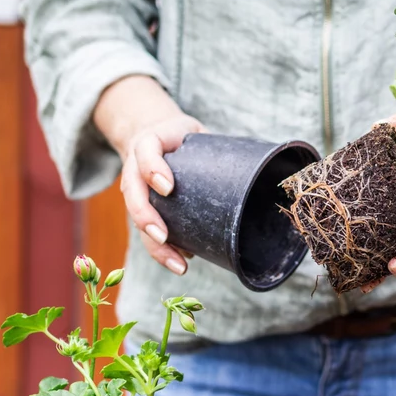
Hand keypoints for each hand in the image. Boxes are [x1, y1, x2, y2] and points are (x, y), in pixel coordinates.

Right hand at [93, 75, 207, 275]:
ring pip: (136, 221)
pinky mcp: (144, 208)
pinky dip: (164, 250)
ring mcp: (136, 191)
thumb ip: (217, 144)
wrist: (156, 135)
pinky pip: (147, 233)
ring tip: (179, 264)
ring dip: (156, 246)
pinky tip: (182, 262)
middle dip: (146, 218)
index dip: (153, 169)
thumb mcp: (195, 130)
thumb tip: (263, 167)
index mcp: (149, 143)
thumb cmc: (182, 137)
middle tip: (163, 236)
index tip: (168, 187)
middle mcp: (135, 168)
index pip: (146, 153)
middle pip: (132, 194)